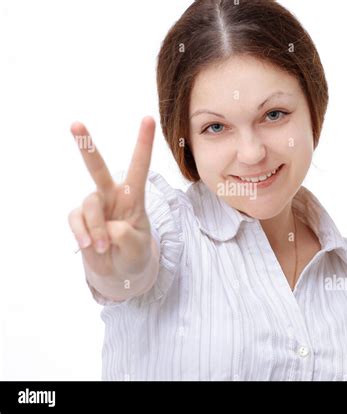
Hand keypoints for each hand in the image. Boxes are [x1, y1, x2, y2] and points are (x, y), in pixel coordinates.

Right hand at [68, 116, 155, 277]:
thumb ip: (126, 235)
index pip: (140, 166)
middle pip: (98, 169)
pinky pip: (76, 221)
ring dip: (97, 230)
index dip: (144, 143)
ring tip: (104, 247)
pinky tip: (88, 247)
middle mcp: (112, 195)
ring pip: (89, 206)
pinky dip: (82, 235)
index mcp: (134, 196)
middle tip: (75, 124)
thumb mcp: (138, 247)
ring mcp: (94, 205)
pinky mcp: (80, 217)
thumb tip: (107, 225)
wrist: (118, 270)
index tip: (149, 118)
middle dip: (87, 147)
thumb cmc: (135, 253)